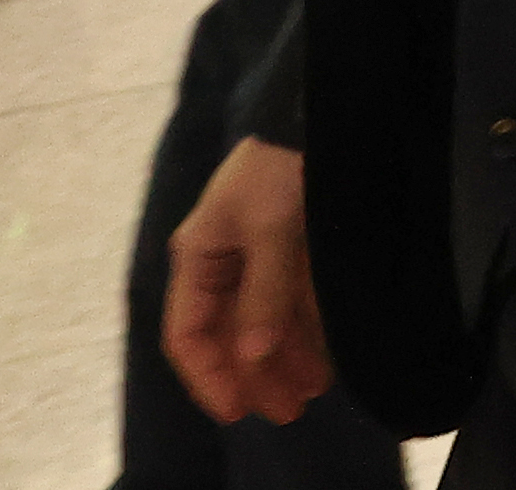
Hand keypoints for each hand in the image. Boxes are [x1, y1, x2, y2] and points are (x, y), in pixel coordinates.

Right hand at [165, 139, 336, 422]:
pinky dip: (308, 328)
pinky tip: (326, 353)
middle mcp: (226, 259)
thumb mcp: (270, 223)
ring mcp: (263, 252)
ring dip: (286, 356)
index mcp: (200, 254)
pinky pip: (296, 298)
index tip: (238, 410)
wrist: (323, 104)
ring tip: (314, 390)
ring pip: (266, 320)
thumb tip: (255, 353)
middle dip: (255, 375)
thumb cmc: (283, 160)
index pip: (189, 333)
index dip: (209, 375)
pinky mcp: (298, 243)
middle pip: (230, 334)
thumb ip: (265, 290)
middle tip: (289, 411)